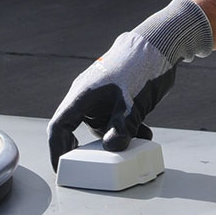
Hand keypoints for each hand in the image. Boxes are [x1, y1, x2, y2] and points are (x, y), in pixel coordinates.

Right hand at [46, 0, 211, 169]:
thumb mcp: (131, 103)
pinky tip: (145, 132)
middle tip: (102, 165)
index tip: (61, 169)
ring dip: (118, 138)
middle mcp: (87, 97)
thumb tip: (112, 149)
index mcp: (82, 95)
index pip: (59, 127)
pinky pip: (116, 121)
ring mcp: (101, 98)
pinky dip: (128, 130)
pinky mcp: (116, 98)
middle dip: (94, 149)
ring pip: (102, 127)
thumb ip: (121, 128)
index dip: (57, 150)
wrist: (158, 45)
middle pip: (79, 130)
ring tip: (140, 140)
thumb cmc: (139, 68)